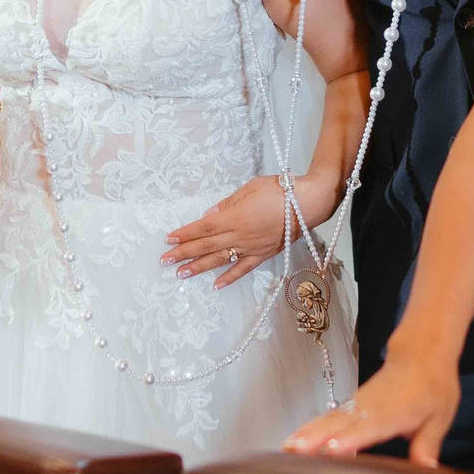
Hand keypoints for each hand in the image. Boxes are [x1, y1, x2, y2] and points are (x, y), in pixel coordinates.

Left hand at [165, 172, 334, 287]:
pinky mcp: (263, 255)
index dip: (185, 234)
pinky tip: (216, 284)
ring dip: (199, 267)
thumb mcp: (249, 189)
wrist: (308, 204)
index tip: (169, 240)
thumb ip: (228, 203)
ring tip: (182, 273)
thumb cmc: (279, 190)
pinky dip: (229, 278)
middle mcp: (240, 236)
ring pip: (220, 260)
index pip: (203, 228)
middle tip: (165, 261)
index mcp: (235, 217)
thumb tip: (209, 215)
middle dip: (184, 253)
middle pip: (206, 246)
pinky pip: (243, 269)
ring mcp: (251, 248)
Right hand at [283, 352, 460, 464]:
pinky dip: (309, 429)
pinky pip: (328, 418)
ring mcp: (357, 405)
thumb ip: (427, 445)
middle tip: (295, 451)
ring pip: (329, 420)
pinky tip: (292, 442)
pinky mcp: (350, 406)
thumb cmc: (432, 387)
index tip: (335, 448)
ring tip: (286, 448)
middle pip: (341, 423)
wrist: (421, 354)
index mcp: (394, 411)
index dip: (353, 438)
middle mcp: (370, 407)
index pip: (370, 425)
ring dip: (307, 434)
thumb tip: (426, 471)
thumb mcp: (439, 418)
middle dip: (317, 438)